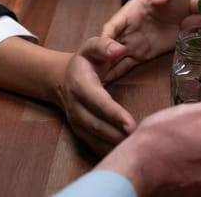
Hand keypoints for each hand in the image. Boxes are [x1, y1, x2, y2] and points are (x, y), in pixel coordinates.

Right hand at [58, 37, 136, 154]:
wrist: (62, 78)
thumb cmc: (85, 61)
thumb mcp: (91, 47)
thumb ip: (104, 45)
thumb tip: (119, 49)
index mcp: (81, 85)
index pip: (99, 102)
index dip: (114, 114)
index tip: (130, 124)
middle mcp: (76, 106)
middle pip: (97, 125)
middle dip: (117, 135)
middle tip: (138, 141)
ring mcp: (76, 122)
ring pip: (94, 138)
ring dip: (113, 146)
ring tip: (135, 150)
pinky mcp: (80, 132)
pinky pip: (94, 145)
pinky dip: (108, 151)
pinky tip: (125, 154)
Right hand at [101, 0, 192, 79]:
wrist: (191, 12)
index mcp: (130, 12)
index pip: (112, 26)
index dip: (106, 38)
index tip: (103, 51)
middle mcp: (128, 30)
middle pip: (108, 46)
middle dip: (99, 60)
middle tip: (92, 77)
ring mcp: (135, 43)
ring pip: (114, 59)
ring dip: (105, 70)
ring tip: (94, 87)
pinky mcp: (144, 55)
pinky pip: (128, 66)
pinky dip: (117, 75)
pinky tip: (108, 86)